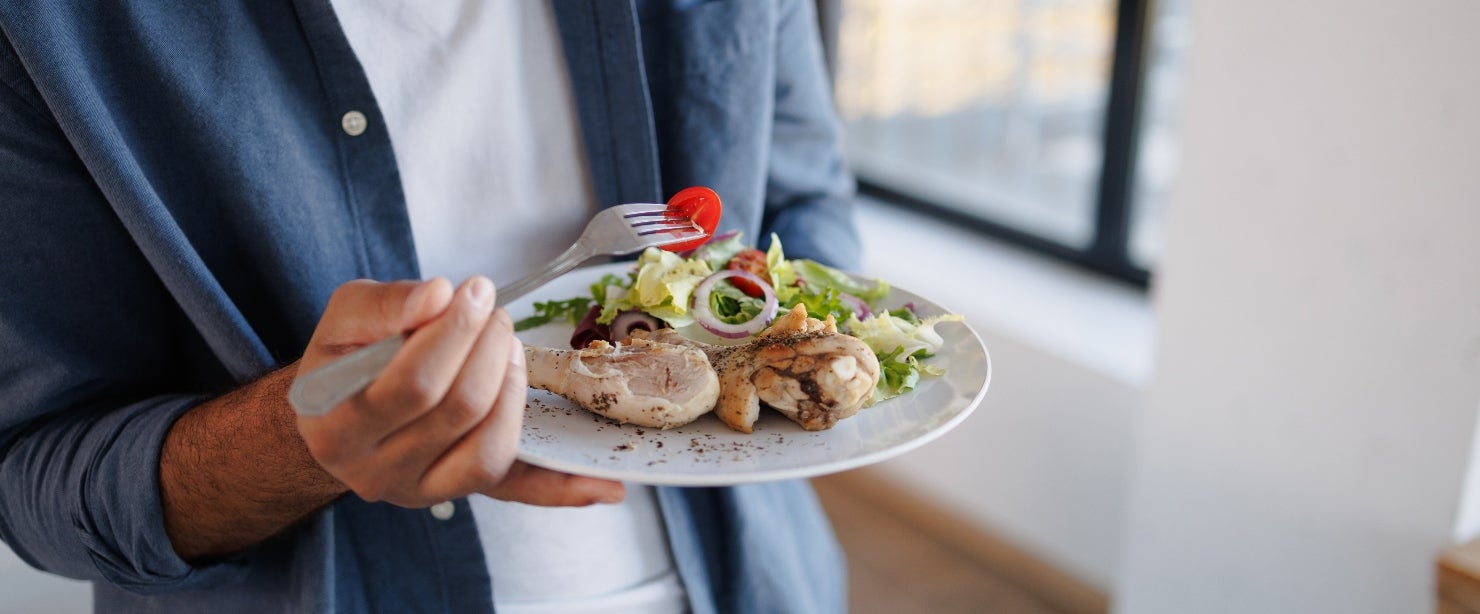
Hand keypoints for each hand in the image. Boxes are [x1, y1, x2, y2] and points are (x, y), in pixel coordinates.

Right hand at [295, 277, 623, 507]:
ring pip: (490, 450)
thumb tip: (439, 296)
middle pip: (459, 411)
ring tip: (509, 347)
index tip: (477, 291)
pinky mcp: (464, 493)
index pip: (413, 385)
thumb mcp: (345, 318)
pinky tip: (607, 487)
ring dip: (513, 387)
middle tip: (496, 314)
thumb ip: (385, 304)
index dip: (454, 334)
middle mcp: (378, 473)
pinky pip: (518, 494)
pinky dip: (563, 490)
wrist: (337, 413)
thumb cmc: (347, 359)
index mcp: (337, 430)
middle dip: (489, 350)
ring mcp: (424, 490)